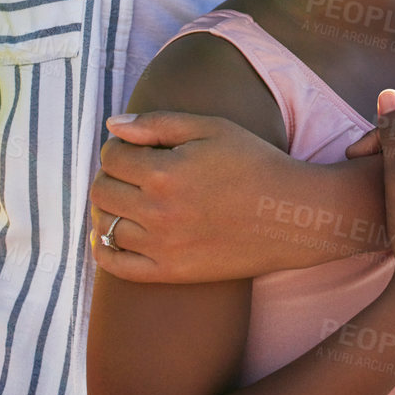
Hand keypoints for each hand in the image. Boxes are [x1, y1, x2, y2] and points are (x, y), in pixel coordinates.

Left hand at [90, 110, 306, 282]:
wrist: (292, 213)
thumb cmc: (255, 163)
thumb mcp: (212, 128)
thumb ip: (158, 123)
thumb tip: (112, 125)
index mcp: (165, 172)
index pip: (111, 156)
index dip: (118, 146)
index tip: (134, 146)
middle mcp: (158, 212)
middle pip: (102, 190)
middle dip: (110, 174)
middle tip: (130, 170)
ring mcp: (162, 246)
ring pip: (104, 225)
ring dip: (108, 207)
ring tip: (127, 197)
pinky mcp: (170, 271)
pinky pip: (115, 265)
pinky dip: (103, 247)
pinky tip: (109, 233)